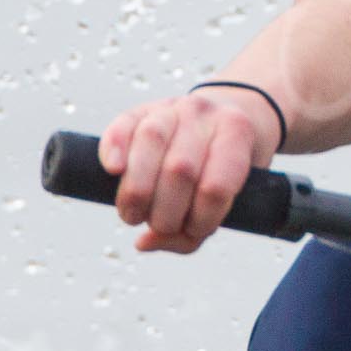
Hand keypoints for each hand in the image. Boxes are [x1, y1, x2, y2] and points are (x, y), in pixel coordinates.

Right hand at [97, 88, 280, 252]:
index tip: (194, 230)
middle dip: (163, 212)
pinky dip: (113, 149)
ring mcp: (172, 107)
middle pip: (179, 169)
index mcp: (237, 134)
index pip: (216, 188)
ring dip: (135, 191)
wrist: (230, 112)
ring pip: (150, 142)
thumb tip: (144, 242)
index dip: (200, 220)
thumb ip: (193, 231)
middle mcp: (206, 115)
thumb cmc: (227, 168)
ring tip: (133, 214)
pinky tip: (113, 172)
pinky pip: (122, 126)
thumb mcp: (231, 196)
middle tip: (157, 225)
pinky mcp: (139, 109)